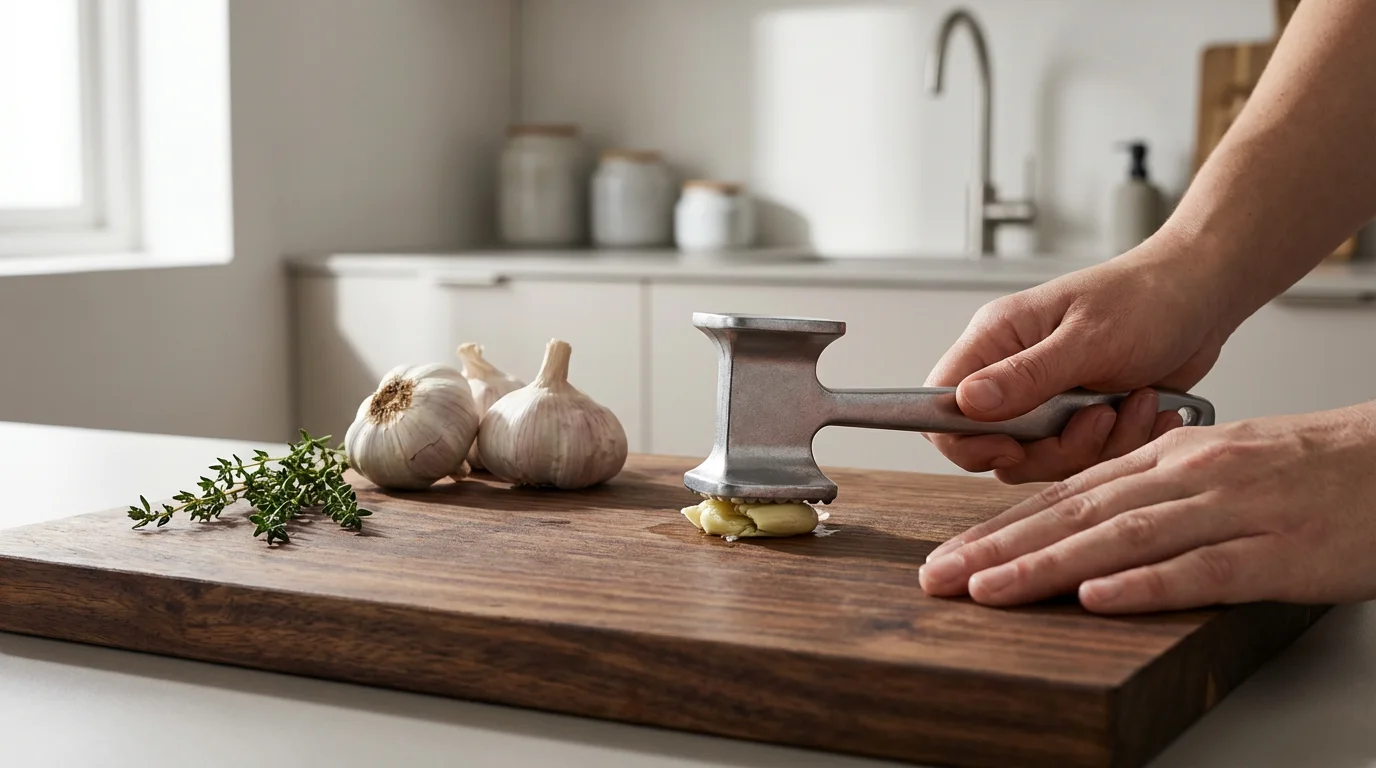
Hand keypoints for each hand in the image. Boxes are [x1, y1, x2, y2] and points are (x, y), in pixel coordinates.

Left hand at [918, 404, 1375, 612]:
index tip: (953, 555)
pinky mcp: (1276, 552)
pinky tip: (1098, 597)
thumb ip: (1148, 491)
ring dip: (1048, 566)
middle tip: (943, 577)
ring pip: (1122, 539)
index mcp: (1169, 458)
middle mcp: (1188, 477)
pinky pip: (1202, 569)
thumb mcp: (1215, 466)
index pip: (1067, 493)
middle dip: (1001, 549)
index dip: (1002, 526)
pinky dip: (1145, 585)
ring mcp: (1231, 512)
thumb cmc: (1308, 469)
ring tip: (992, 590)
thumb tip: (1080, 521)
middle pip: (1077, 514)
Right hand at [924, 238, 1228, 483]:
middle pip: (993, 446)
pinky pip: (1083, 459)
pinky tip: (1150, 409)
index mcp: (996, 340)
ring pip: (1041, 460)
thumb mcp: (1088, 339)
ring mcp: (1046, 401)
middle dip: (1051, 449)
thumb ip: (1027, 376)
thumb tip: (966, 402)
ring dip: (1096, 445)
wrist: (1203, 298)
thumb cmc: (1147, 299)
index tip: (1011, 447)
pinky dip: (1122, 444)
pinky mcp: (1079, 421)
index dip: (964, 439)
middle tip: (1095, 421)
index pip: (941, 403)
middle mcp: (1012, 373)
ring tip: (1135, 403)